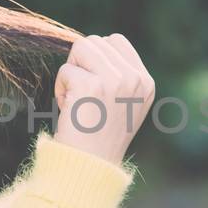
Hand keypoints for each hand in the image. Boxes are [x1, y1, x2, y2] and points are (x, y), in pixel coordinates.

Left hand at [52, 34, 154, 165]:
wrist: (90, 167)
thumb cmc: (99, 136)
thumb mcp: (123, 104)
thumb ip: (118, 75)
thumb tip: (95, 44)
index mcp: (146, 82)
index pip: (116, 41)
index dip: (97, 58)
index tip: (94, 87)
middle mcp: (135, 79)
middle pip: (95, 42)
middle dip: (82, 64)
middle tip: (84, 96)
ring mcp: (115, 81)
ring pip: (80, 48)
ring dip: (71, 72)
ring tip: (77, 100)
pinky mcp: (92, 86)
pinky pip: (65, 70)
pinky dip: (61, 89)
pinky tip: (70, 110)